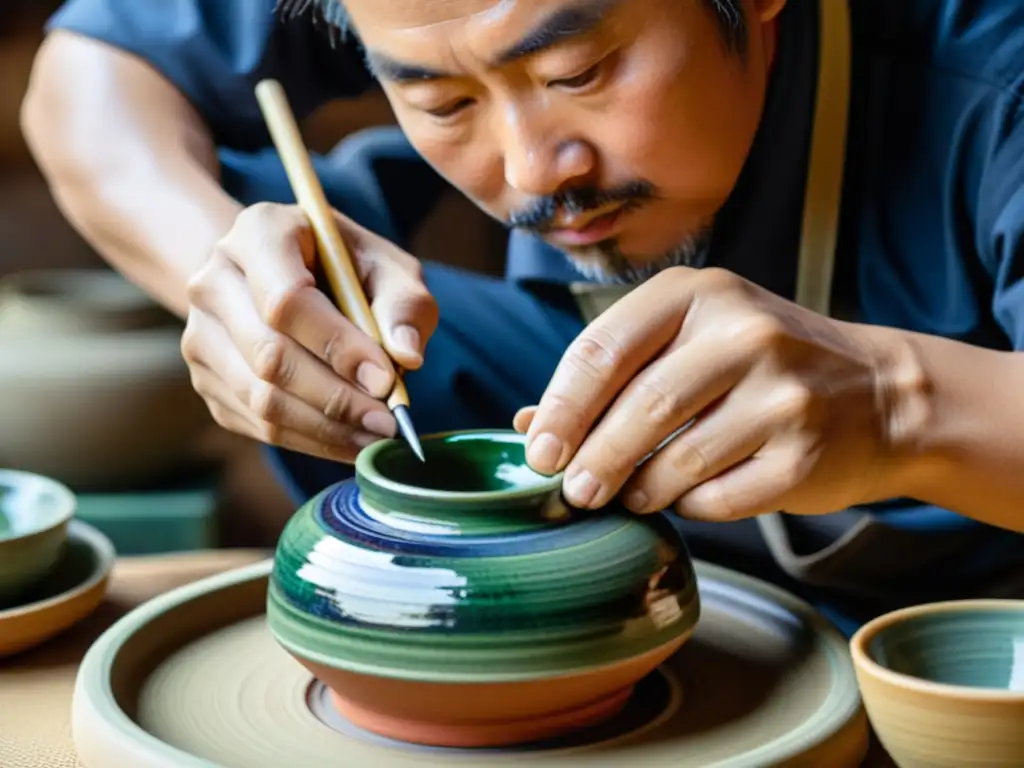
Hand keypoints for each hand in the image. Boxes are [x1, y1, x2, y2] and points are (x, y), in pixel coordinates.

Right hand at [182, 203, 437, 461]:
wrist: (284, 274)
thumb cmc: (345, 268)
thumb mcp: (386, 266)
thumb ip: (403, 304)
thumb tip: (407, 356)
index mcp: (259, 233)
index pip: (287, 301)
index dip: (337, 346)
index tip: (385, 380)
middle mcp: (214, 280)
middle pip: (269, 356)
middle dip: (336, 398)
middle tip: (387, 422)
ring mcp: (200, 333)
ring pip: (259, 398)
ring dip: (325, 427)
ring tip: (376, 437)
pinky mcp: (206, 378)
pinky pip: (255, 423)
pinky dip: (309, 439)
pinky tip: (349, 439)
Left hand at [516, 267, 922, 520]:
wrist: (878, 394)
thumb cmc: (758, 368)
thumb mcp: (687, 344)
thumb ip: (611, 376)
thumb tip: (526, 425)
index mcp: (697, 294)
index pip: (602, 349)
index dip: (560, 408)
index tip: (538, 451)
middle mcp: (744, 333)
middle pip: (639, 407)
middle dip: (593, 459)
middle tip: (573, 491)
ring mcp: (782, 393)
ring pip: (677, 460)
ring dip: (639, 489)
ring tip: (628, 494)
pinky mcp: (805, 453)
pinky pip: (719, 497)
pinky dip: (691, 506)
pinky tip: (687, 496)